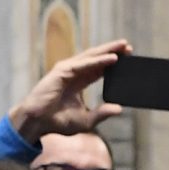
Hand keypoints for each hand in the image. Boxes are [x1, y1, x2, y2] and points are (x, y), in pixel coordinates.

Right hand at [10, 38, 130, 141]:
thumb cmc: (58, 122)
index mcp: (78, 82)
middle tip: (129, 48)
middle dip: (113, 52)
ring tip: (124, 46)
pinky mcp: (62, 71)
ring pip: (92, 57)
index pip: (99, 69)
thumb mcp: (86, 120)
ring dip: (108, 51)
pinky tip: (112, 59)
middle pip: (97, 59)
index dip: (112, 64)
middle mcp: (73, 73)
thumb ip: (102, 113)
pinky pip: (84, 64)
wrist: (38, 123)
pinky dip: (98, 60)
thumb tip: (119, 109)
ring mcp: (67, 70)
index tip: (128, 60)